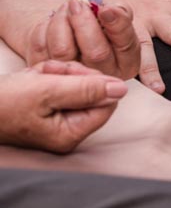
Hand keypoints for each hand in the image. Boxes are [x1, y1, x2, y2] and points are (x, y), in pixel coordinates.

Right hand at [0, 61, 127, 152]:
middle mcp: (66, 132)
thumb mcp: (48, 91)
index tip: (69, 74)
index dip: (94, 82)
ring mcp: (55, 122)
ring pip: (74, 85)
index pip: (107, 102)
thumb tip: (121, 89)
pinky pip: (58, 85)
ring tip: (35, 76)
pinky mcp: (44, 110)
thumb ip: (87, 89)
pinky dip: (45, 76)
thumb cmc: (3, 102)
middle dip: (71, 75)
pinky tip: (30, 78)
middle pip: (92, 92)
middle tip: (47, 74)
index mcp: (71, 134)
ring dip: (56, 73)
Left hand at [21, 0, 139, 79]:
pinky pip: (41, 48)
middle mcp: (102, 76)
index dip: (117, 25)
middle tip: (77, 3)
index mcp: (127, 63)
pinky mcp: (46, 73)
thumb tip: (108, 10)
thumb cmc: (102, 23)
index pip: (126, 45)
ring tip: (65, 8)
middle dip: (85, 23)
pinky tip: (52, 21)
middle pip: (96, 53)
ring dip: (61, 22)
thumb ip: (121, 12)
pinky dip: (44, 28)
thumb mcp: (118, 17)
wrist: (76, 31)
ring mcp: (72, 77)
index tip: (106, 8)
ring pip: (63, 51)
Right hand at [101, 0, 170, 92]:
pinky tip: (121, 83)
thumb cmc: (137, 2)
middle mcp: (156, 14)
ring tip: (160, 90)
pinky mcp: (108, 29)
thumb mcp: (162, 5)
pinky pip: (111, 49)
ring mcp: (132, 22)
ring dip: (151, 69)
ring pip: (143, 46)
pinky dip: (115, 65)